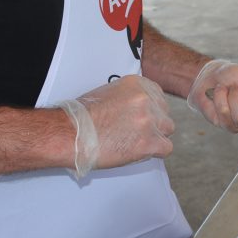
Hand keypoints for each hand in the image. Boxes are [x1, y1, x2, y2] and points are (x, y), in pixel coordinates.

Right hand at [59, 75, 173, 177]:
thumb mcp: (107, 93)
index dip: (150, 109)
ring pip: (167, 129)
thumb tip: (138, 108)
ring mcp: (148, 120)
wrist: (71, 135)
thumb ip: (128, 97)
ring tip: (134, 142)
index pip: (158, 96)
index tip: (141, 117)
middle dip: (153, 123)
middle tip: (134, 133)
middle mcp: (146, 99)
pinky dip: (154, 152)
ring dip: (155, 137)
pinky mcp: (148, 142)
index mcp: (137, 84)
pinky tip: (138, 152)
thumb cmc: (82, 117)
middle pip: (163, 113)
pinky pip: (166, 148)